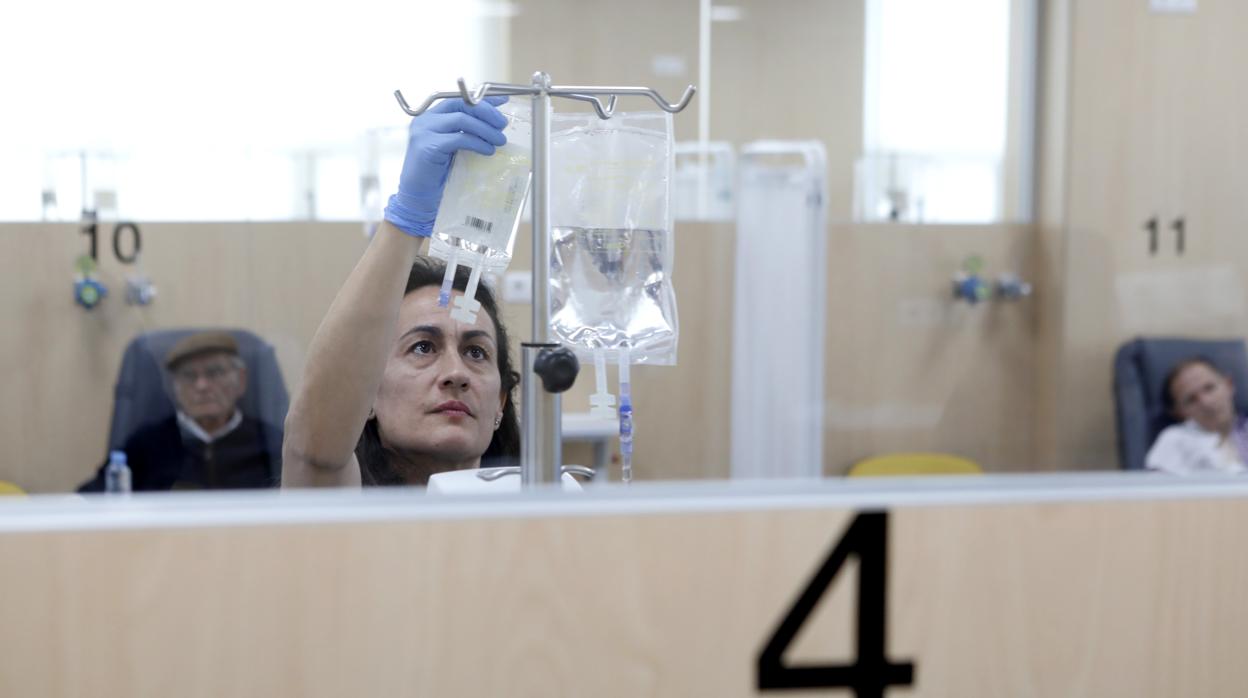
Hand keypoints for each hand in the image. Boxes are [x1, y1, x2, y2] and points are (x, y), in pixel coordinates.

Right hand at [383, 97, 508, 236]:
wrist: (418, 195)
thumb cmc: (438, 173)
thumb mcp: (454, 147)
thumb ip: (467, 133)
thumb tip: (495, 125)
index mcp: (431, 116)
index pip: (460, 99)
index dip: (483, 100)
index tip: (504, 101)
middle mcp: (426, 120)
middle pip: (461, 105)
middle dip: (486, 112)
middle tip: (503, 125)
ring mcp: (424, 132)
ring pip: (462, 120)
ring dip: (485, 129)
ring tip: (500, 140)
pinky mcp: (427, 147)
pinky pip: (459, 139)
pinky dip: (477, 143)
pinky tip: (488, 150)